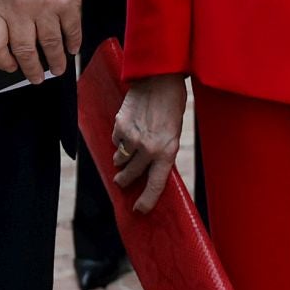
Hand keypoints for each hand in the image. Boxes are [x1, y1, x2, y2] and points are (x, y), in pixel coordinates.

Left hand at [0, 0, 82, 83]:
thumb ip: (1, 19)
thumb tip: (8, 52)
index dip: (0, 62)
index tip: (10, 66)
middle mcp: (20, 8)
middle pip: (24, 52)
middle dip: (32, 70)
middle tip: (37, 77)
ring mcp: (45, 6)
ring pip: (50, 47)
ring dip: (55, 62)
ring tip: (57, 68)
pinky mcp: (68, 2)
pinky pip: (72, 32)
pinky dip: (73, 43)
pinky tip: (71, 48)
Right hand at [113, 74, 186, 214]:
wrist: (159, 79)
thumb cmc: (171, 106)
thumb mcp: (174, 133)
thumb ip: (162, 153)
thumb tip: (150, 170)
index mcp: (167, 152)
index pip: (154, 185)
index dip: (146, 201)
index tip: (139, 210)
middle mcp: (148, 149)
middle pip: (131, 176)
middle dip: (125, 180)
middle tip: (122, 180)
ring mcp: (132, 138)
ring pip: (119, 160)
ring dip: (121, 158)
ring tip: (129, 148)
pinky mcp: (120, 126)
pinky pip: (115, 141)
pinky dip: (119, 139)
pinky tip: (128, 128)